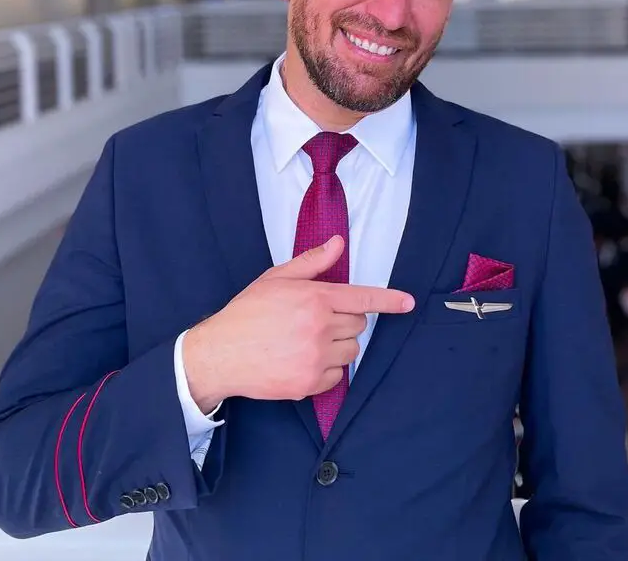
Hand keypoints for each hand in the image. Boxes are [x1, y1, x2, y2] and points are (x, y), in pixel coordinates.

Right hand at [182, 235, 414, 411]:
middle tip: (316, 320)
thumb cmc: (247, 313)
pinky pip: (337, 376)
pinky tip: (302, 360)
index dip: (389, 300)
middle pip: (358, 325)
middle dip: (344, 321)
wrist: (220, 354)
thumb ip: (312, 262)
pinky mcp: (310, 383)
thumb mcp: (276, 278)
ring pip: (351, 351)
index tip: (407, 303)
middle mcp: (319, 328)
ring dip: (338, 345)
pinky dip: (326, 370)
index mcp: (314, 298)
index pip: (362, 298)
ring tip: (307, 341)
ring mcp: (316, 358)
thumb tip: (338, 244)